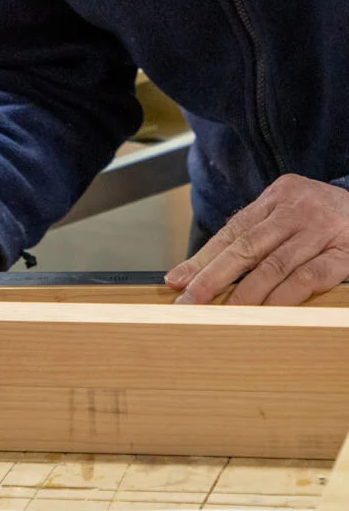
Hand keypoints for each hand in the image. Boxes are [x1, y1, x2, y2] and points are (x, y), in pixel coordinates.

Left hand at [166, 174, 348, 304]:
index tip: (177, 279)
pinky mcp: (343, 254)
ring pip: (274, 265)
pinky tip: (266, 311)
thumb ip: (260, 230)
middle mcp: (296, 210)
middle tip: (190, 300)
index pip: (232, 230)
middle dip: (213, 276)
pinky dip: (285, 296)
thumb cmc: (325, 215)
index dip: (203, 257)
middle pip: (246, 246)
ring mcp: (320, 231)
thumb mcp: (292, 209)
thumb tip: (211, 263)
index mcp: (277, 196)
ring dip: (246, 293)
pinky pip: (308, 277)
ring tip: (223, 313)